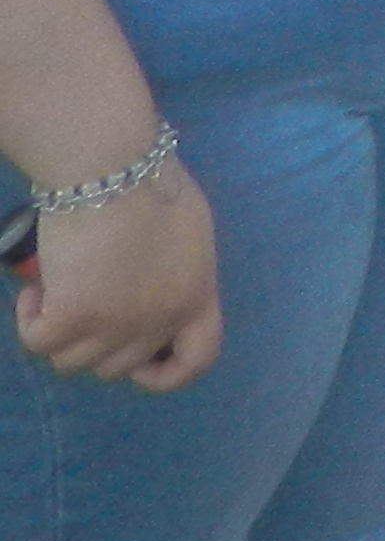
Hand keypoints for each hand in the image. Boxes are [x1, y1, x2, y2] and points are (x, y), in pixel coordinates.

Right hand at [19, 159, 219, 388]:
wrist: (113, 168)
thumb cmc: (150, 183)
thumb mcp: (186, 234)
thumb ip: (173, 272)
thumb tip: (146, 289)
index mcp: (197, 295)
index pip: (197, 359)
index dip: (166, 372)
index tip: (140, 362)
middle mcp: (161, 319)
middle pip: (118, 367)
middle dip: (94, 343)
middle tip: (81, 304)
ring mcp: (116, 323)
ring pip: (73, 362)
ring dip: (59, 332)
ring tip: (58, 288)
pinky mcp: (73, 317)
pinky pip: (39, 343)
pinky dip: (30, 320)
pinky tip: (36, 291)